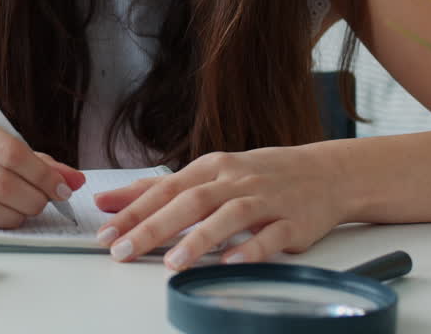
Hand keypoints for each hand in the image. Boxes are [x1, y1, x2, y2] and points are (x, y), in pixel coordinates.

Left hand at [93, 145, 346, 269]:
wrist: (325, 173)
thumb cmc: (258, 175)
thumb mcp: (207, 174)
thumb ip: (157, 189)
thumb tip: (107, 201)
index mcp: (210, 167)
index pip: (164, 189)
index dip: (133, 211)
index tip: (105, 232)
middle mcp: (234, 180)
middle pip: (190, 201)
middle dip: (153, 227)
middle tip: (123, 250)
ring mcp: (265, 200)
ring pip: (229, 216)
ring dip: (199, 239)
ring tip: (173, 263)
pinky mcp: (293, 222)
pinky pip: (271, 236)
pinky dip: (251, 249)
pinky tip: (231, 263)